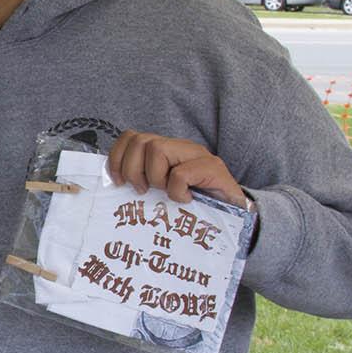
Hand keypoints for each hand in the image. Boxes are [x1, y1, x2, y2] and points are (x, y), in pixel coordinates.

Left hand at [106, 130, 246, 207]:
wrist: (237, 215)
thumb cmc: (195, 207)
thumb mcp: (162, 194)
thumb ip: (143, 183)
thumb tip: (114, 184)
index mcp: (165, 151)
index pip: (131, 137)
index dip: (117, 157)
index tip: (118, 181)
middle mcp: (180, 147)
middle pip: (140, 141)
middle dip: (133, 169)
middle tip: (143, 191)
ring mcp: (197, 155)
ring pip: (157, 149)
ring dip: (155, 178)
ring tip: (166, 194)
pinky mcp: (213, 168)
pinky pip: (180, 173)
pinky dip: (177, 191)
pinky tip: (186, 200)